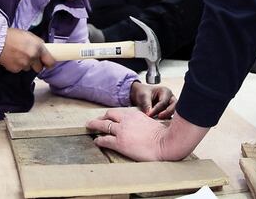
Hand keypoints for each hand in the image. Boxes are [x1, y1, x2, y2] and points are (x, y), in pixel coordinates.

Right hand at [0, 28, 55, 72]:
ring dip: (26, 64)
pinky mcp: (16, 69)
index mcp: (38, 47)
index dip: (49, 63)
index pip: (50, 61)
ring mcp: (24, 64)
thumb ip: (38, 44)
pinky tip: (13, 58)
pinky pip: (20, 69)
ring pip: (28, 68)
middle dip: (36, 64)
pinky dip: (17, 65)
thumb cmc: (12, 35)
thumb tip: (43, 50)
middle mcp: (33, 57)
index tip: (48, 63)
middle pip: (39, 68)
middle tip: (31, 58)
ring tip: (18, 55)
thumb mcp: (29, 36)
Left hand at [86, 109, 206, 160]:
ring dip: (94, 125)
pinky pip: (105, 140)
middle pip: (109, 115)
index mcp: (135, 115)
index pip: (120, 112)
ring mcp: (122, 131)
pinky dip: (99, 140)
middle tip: (96, 120)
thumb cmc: (163, 135)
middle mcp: (126, 120)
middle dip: (101, 117)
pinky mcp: (120, 143)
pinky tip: (96, 141)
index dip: (112, 114)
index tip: (108, 116)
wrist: (165, 143)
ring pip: (103, 125)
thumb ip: (144, 123)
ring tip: (89, 126)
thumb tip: (143, 128)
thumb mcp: (152, 123)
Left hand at [129, 81, 176, 118]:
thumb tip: (149, 114)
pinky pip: (169, 117)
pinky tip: (159, 123)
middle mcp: (170, 98)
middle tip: (159, 117)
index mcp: (165, 91)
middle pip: (174, 106)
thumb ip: (147, 104)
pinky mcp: (167, 113)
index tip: (149, 115)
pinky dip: (164, 120)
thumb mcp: (143, 96)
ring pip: (172, 113)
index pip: (163, 102)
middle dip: (167, 113)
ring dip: (166, 117)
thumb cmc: (144, 92)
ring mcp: (170, 106)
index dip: (156, 109)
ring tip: (157, 121)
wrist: (141, 94)